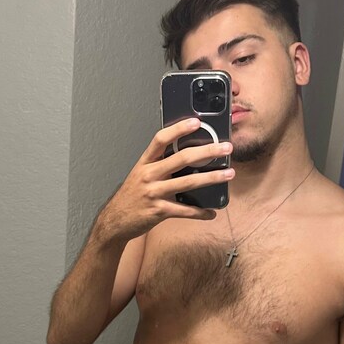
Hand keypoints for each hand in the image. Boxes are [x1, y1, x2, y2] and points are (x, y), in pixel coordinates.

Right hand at [97, 118, 233, 242]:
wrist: (115, 221)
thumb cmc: (132, 196)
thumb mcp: (141, 175)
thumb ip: (159, 166)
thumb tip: (187, 158)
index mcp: (145, 163)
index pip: (161, 139)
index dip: (178, 129)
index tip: (196, 121)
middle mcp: (149, 175)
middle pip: (181, 158)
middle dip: (207, 152)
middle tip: (225, 148)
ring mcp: (154, 193)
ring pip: (188, 183)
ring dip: (211, 178)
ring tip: (228, 174)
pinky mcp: (159, 211)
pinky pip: (184, 210)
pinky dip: (200, 212)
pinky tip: (211, 212)